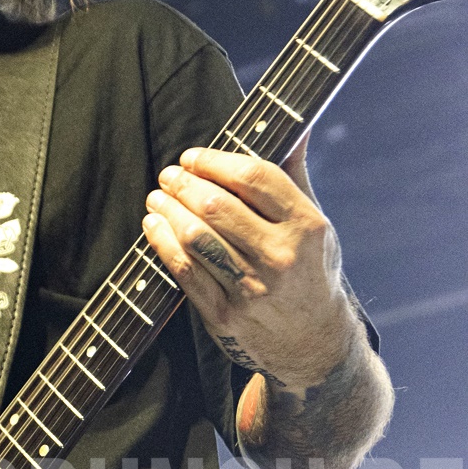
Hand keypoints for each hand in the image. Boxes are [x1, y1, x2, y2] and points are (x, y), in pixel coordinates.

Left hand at [141, 142, 355, 392]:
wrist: (313, 344)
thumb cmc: (309, 271)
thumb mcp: (314, 224)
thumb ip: (294, 175)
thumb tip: (295, 125)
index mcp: (306, 226)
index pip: (254, 177)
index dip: (215, 160)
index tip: (192, 156)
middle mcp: (281, 257)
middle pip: (218, 206)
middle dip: (184, 183)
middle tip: (168, 175)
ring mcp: (252, 289)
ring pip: (196, 237)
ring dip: (168, 210)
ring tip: (157, 196)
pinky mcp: (224, 315)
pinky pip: (183, 271)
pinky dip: (161, 242)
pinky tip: (154, 226)